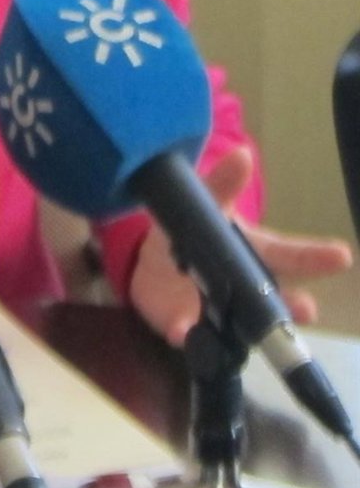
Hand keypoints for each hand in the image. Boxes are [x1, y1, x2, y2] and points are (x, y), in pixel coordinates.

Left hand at [127, 145, 352, 346]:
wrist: (149, 264)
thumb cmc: (190, 232)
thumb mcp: (202, 205)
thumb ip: (221, 184)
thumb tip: (243, 155)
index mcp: (250, 253)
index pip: (286, 254)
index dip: (314, 256)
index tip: (342, 255)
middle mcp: (242, 288)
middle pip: (271, 298)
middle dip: (290, 305)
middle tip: (308, 308)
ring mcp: (217, 310)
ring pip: (236, 323)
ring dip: (245, 328)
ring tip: (254, 332)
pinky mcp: (185, 325)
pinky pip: (185, 330)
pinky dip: (184, 331)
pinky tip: (181, 332)